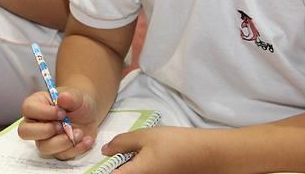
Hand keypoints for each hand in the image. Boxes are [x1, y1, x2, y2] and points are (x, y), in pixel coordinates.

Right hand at [17, 88, 101, 159]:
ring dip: (63, 142)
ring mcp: (45, 138)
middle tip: (63, 126)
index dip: (43, 112)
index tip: (62, 113)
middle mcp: (36, 123)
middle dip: (45, 130)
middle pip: (25, 132)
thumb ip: (71, 96)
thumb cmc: (77, 102)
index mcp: (36, 104)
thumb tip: (62, 98)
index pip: (28, 109)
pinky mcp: (57, 150)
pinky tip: (87, 139)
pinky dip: (77, 148)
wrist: (89, 114)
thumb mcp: (77, 96)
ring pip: (43, 147)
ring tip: (80, 133)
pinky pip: (61, 155)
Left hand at [99, 126, 215, 173]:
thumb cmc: (175, 144)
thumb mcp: (145, 136)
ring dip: (128, 167)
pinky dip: (139, 168)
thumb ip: (122, 143)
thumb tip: (106, 150)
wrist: (205, 155)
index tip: (100, 160)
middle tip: (117, 153)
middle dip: (116, 166)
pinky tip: (145, 159)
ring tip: (133, 154)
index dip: (101, 168)